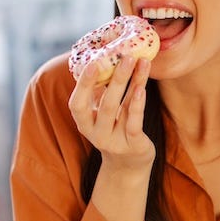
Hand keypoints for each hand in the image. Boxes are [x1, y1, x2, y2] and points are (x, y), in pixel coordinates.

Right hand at [68, 56, 155, 173]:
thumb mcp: (105, 112)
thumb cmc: (116, 129)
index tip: (94, 61)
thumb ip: (103, 91)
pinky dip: (137, 105)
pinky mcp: (133, 146)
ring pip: (122, 109)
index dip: (84, 84)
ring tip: (140, 63)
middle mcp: (97, 134)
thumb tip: (105, 57)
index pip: (77, 104)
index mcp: (85, 123)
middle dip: (116, 78)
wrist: (128, 165)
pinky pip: (135, 123)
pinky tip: (142, 88)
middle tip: (125, 56)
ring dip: (132, 83)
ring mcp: (115, 142)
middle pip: (105, 104)